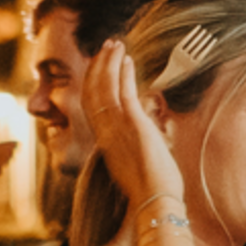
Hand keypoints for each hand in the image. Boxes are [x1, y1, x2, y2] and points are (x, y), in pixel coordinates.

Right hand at [81, 39, 185, 204]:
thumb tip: (146, 139)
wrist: (154, 201)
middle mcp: (106, 132)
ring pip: (105, 87)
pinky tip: (128, 59)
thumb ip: (134, 147)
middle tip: (106, 46)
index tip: (100, 66)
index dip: (93, 83)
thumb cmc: (150, 191)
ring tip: (115, 44)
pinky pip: (124, 92)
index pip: (92, 105)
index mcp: (105, 142)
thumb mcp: (135, 165)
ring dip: (110, 63)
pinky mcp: (133, 125)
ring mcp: (117, 128)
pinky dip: (124, 73)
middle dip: (98, 66)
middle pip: (93, 91)